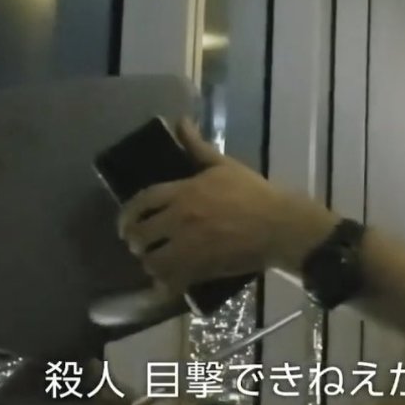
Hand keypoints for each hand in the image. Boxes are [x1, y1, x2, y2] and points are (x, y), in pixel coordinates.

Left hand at [117, 119, 337, 292]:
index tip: (125, 221)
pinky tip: (168, 281)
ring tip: (155, 261)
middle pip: (141, 233)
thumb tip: (180, 121)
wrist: (279, 226)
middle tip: (139, 242)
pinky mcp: (201, 269)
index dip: (128, 213)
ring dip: (149, 262)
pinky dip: (165, 283)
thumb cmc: (253, 193)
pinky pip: (171, 281)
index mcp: (183, 192)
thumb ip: (197, 146)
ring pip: (152, 260)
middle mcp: (179, 220)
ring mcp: (189, 247)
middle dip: (134, 240)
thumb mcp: (223, 165)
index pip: (142, 202)